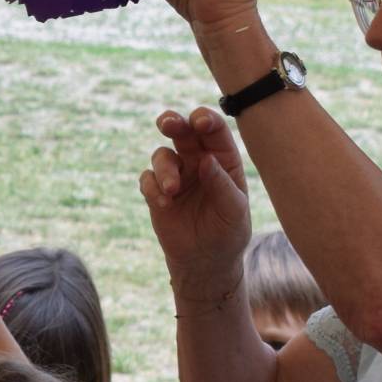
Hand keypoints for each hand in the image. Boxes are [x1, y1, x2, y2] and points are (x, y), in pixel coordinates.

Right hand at [142, 108, 252, 307]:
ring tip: (172, 190)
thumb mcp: (234, 210)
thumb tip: (206, 160)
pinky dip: (152, 187)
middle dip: (173, 122)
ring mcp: (176, 175)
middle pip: (182, 130)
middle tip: (168, 125)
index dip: (205, 120)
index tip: (200, 123)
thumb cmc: (228, 231)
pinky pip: (147, 179)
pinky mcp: (156, 192)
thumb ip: (221, 184)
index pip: (213, 130)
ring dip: (164, 168)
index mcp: (222, 158)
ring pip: (162, 155)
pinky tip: (164, 203)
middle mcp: (197, 161)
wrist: (206, 260)